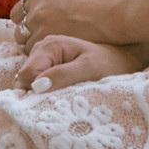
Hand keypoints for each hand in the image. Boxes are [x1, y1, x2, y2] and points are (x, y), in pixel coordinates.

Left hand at [13, 0, 130, 48]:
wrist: (116, 13)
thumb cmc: (105, 3)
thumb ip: (61, 3)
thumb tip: (61, 10)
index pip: (19, 11)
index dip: (27, 23)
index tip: (35, 31)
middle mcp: (38, 8)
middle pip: (19, 29)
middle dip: (28, 38)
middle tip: (42, 48)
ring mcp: (41, 24)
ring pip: (24, 44)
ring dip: (34, 51)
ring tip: (49, 57)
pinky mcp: (47, 40)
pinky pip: (34, 54)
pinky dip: (41, 59)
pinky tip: (53, 61)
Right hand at [14, 35, 148, 92]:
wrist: (124, 57)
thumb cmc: (109, 63)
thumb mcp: (89, 70)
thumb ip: (63, 75)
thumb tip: (36, 86)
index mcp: (50, 44)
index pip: (27, 74)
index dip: (33, 92)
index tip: (47, 104)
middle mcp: (43, 47)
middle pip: (25, 76)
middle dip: (34, 92)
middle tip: (55, 101)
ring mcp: (45, 55)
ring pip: (29, 80)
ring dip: (38, 92)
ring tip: (59, 97)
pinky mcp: (49, 63)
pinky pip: (36, 80)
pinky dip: (43, 89)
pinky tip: (58, 93)